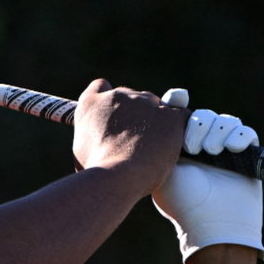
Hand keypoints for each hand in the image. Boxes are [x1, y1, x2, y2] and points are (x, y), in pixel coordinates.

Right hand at [72, 79, 185, 194]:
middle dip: (136, 115)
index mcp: (92, 103)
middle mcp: (119, 96)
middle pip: (132, 97)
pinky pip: (181, 115)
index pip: (101, 87)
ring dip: (157, 121)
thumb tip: (99, 142)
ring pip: (157, 105)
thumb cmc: (96, 169)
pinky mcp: (169, 115)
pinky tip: (177, 140)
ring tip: (155, 147)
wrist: (117, 176)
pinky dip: (180, 126)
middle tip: (137, 139)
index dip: (109, 100)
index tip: (114, 114)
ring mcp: (146, 103)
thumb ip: (91, 135)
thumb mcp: (82, 148)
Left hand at [152, 91, 263, 261]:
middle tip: (194, 149)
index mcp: (181, 146)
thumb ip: (158, 141)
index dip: (181, 105)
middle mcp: (203, 145)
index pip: (183, 115)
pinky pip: (247, 133)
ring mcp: (226, 150)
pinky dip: (240, 136)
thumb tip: (159, 109)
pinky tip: (232, 148)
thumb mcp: (162, 168)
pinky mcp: (247, 156)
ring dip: (218, 132)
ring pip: (226, 122)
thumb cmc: (182, 201)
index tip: (179, 99)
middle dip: (199, 126)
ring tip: (211, 152)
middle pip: (204, 116)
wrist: (212, 223)